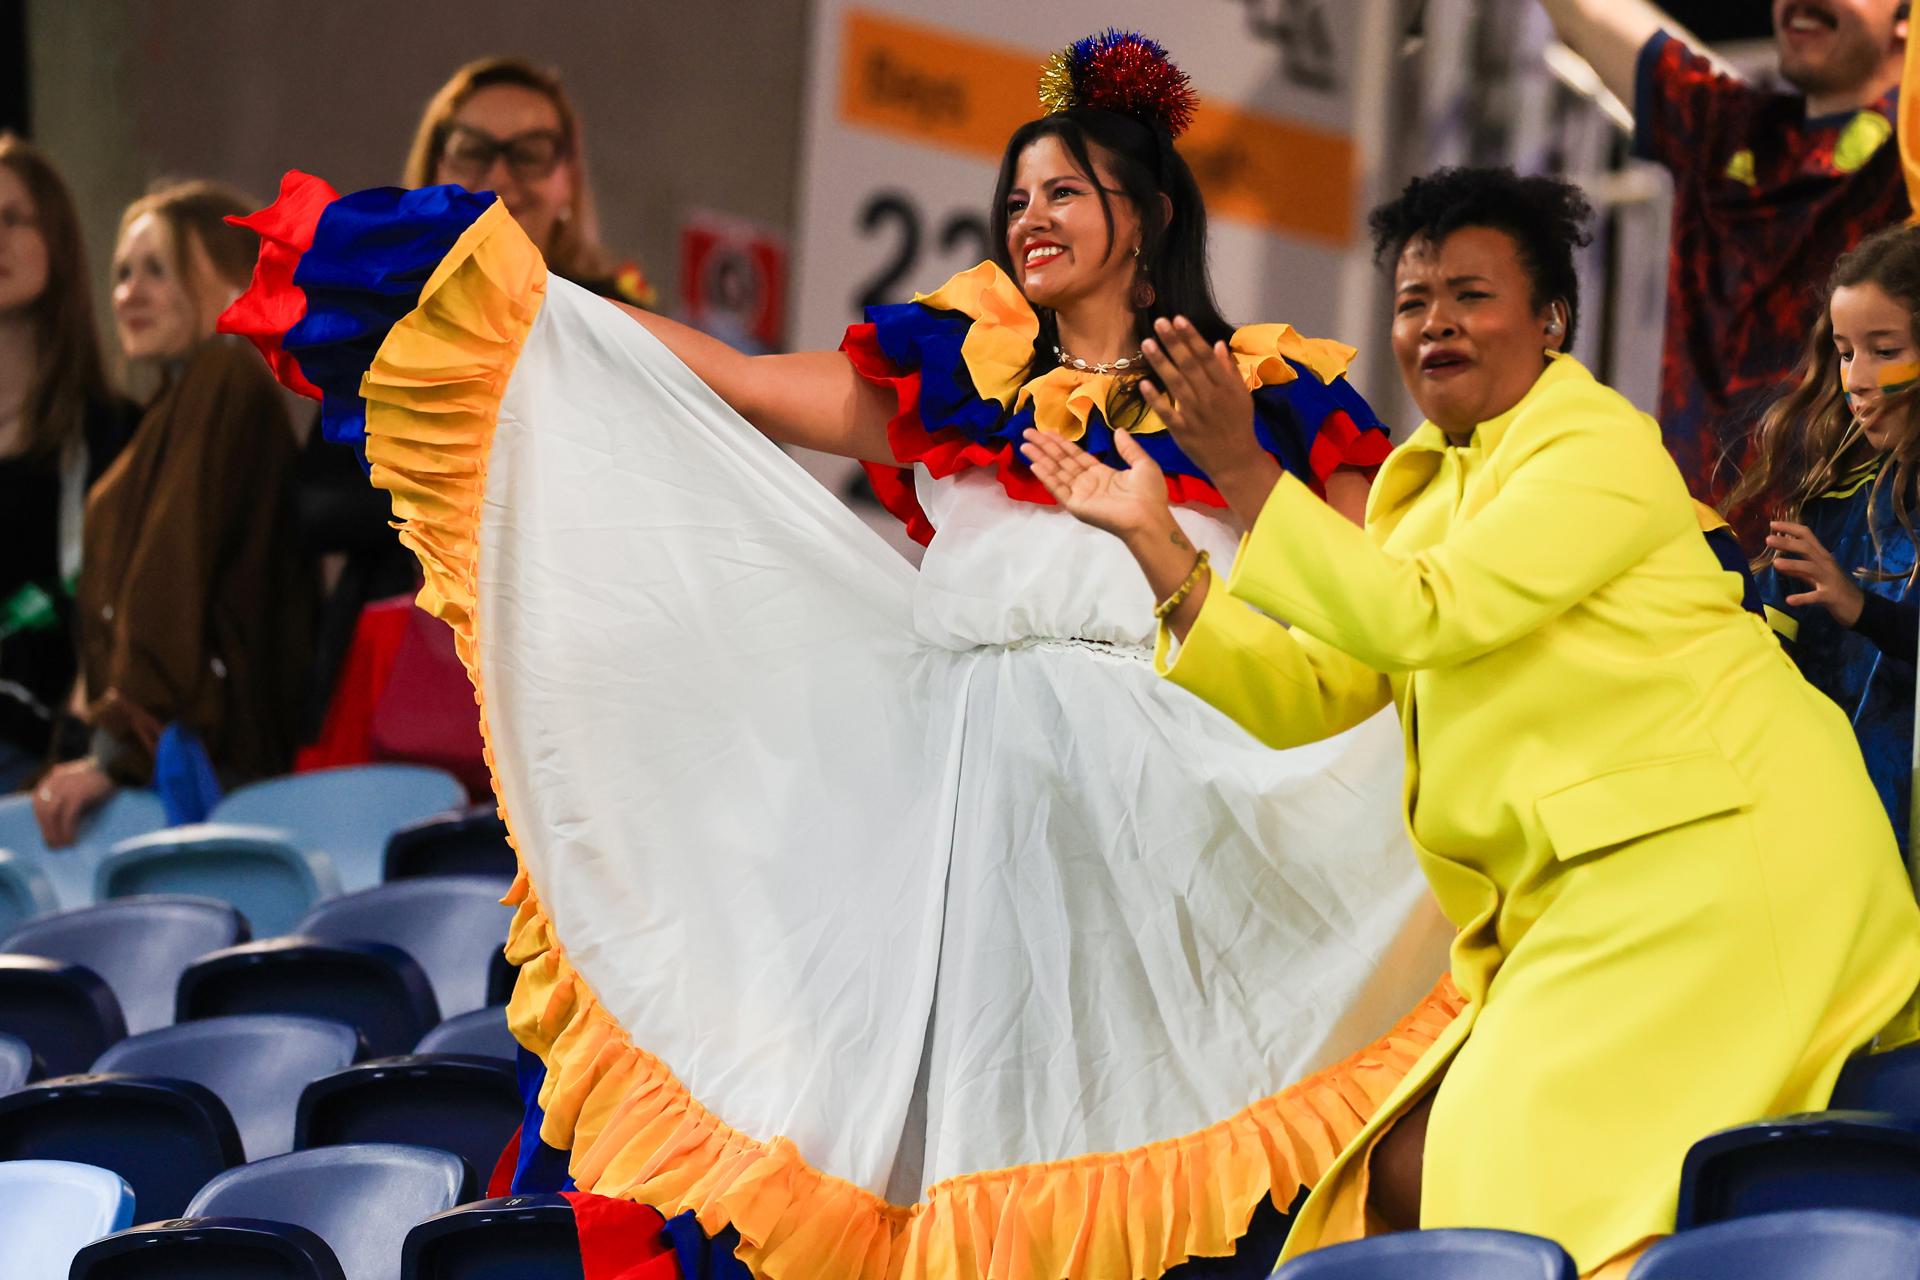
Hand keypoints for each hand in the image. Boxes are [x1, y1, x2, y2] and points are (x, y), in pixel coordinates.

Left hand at [32, 758, 114, 848]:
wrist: (117, 765)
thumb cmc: (100, 777)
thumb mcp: (77, 782)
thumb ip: (65, 792)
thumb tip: (58, 818)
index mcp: (53, 777)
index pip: (38, 802)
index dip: (40, 819)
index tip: (46, 832)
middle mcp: (56, 781)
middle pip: (43, 809)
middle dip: (46, 828)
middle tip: (52, 844)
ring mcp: (66, 786)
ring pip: (52, 813)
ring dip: (54, 831)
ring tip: (61, 844)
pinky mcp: (78, 794)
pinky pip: (67, 816)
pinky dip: (67, 829)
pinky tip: (71, 839)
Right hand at [1021, 426, 1173, 542]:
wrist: (1148, 517)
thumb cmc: (1149, 494)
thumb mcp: (1142, 464)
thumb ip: (1129, 448)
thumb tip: (1118, 430)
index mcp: (1102, 475)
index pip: (1077, 456)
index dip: (1062, 443)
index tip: (1048, 431)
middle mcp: (1088, 484)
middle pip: (1062, 461)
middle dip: (1045, 447)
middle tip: (1028, 432)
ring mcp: (1080, 495)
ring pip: (1056, 472)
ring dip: (1040, 458)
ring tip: (1025, 444)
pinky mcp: (1076, 505)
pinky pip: (1058, 489)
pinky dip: (1046, 477)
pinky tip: (1034, 465)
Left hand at [1140, 316, 1260, 481]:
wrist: (1236, 461)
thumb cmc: (1239, 425)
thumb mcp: (1242, 395)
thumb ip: (1229, 370)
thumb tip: (1218, 343)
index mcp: (1225, 386)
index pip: (1205, 356)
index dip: (1191, 337)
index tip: (1178, 319)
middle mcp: (1209, 396)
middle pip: (1189, 365)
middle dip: (1173, 342)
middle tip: (1158, 322)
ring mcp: (1194, 414)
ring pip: (1175, 384)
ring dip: (1161, 362)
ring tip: (1147, 343)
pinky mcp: (1182, 430)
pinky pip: (1166, 412)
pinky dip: (1155, 398)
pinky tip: (1143, 383)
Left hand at [1768, 520, 1865, 626]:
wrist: (1858, 607)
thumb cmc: (1834, 588)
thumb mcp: (1814, 576)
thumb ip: (1797, 569)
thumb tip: (1777, 562)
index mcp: (1821, 555)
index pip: (1806, 535)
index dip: (1790, 528)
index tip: (1772, 524)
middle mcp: (1825, 563)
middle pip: (1806, 548)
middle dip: (1788, 542)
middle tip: (1768, 539)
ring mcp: (1829, 579)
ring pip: (1811, 567)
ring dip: (1794, 564)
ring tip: (1775, 563)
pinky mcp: (1830, 596)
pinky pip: (1815, 596)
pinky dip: (1803, 598)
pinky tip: (1789, 600)